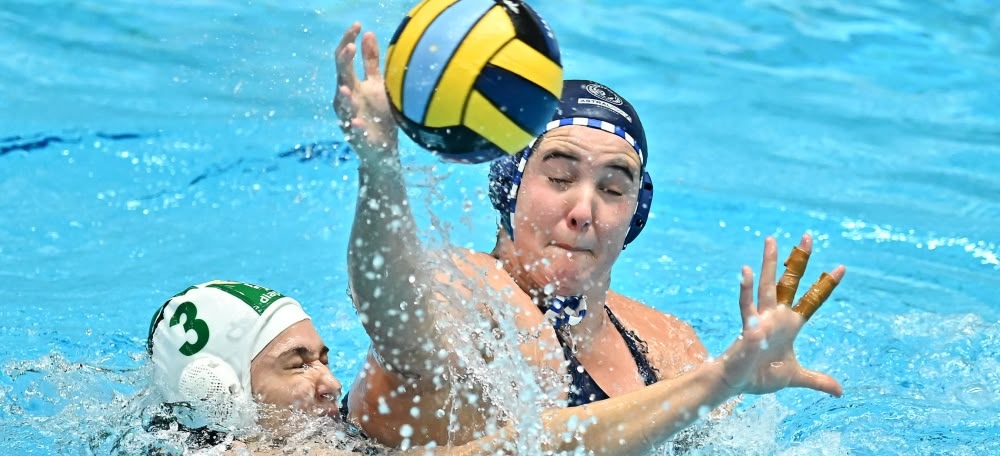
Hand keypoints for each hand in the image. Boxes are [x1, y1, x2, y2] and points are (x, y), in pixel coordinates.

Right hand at [334, 22, 397, 157]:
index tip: (358, 25)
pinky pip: (354, 130)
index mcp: (352, 84)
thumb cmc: (378, 114)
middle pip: (341, 76)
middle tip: (351, 47)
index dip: (348, 40)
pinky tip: (357, 122)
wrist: (382, 149)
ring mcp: (349, 117)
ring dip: (344, 96)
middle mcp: (347, 98)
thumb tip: (368, 34)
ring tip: (346, 89)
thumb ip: (371, 61)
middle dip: (345, 62)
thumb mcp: (376, 84)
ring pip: (343, 105)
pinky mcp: (357, 136)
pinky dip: (355, 126)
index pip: (345, 58)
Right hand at [719, 234, 844, 396]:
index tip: (842, 267)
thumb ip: (817, 380)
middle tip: (808, 236)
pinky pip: (746, 306)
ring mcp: (761, 318)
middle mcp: (776, 315)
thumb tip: (839, 391)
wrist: (738, 383)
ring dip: (768, 263)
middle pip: (789, 281)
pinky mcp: (747, 327)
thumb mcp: (796, 376)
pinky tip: (745, 271)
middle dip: (798, 260)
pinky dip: (745, 289)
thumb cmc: (761, 375)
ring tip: (771, 240)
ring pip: (766, 285)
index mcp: (790, 324)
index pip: (811, 300)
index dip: (826, 285)